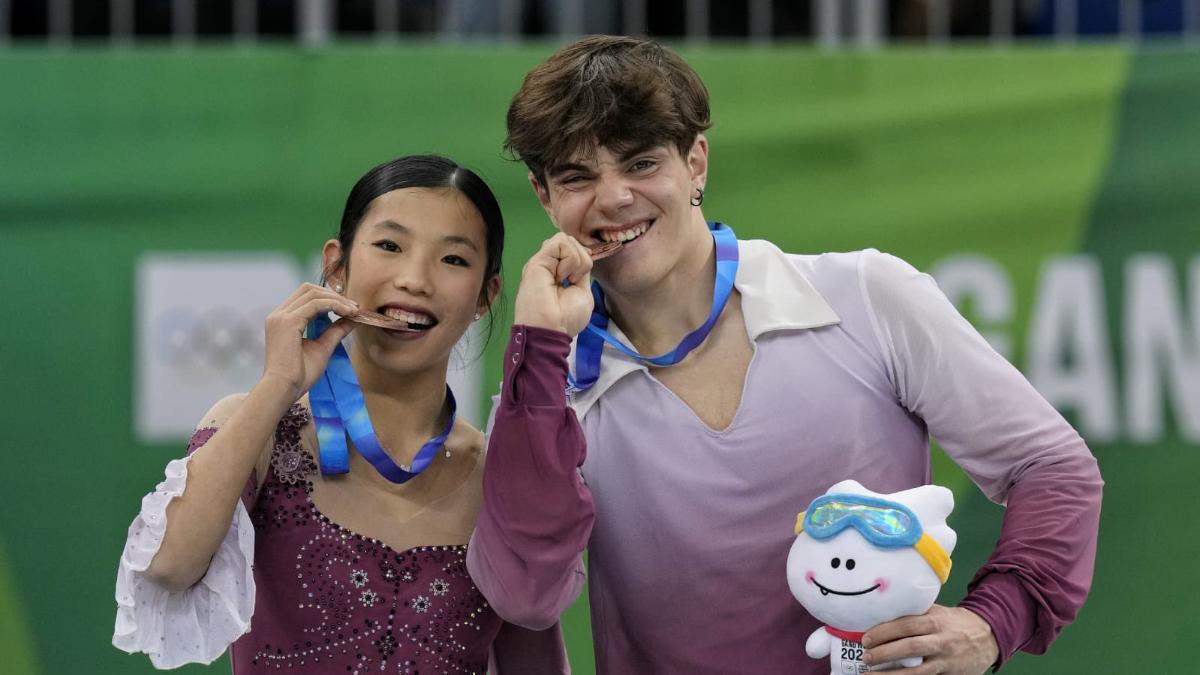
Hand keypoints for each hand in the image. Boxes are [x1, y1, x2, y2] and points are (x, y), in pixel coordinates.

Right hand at [260, 283, 358, 399]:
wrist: (283, 390)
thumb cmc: (300, 375)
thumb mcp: (323, 348)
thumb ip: (336, 331)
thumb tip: (354, 318)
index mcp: (282, 320)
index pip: (306, 297)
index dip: (330, 298)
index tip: (350, 309)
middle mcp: (278, 315)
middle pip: (308, 289)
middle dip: (334, 295)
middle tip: (354, 307)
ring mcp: (281, 317)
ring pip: (313, 293)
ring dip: (337, 299)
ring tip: (354, 311)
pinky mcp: (287, 322)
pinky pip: (315, 304)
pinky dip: (334, 305)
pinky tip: (348, 313)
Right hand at [513, 232, 594, 335]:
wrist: (550, 329)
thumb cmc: (566, 317)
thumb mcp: (582, 291)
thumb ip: (581, 272)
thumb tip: (584, 255)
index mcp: (557, 272)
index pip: (572, 250)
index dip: (583, 257)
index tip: (580, 277)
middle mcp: (548, 264)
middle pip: (571, 242)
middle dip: (581, 260)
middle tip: (572, 281)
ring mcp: (543, 261)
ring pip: (567, 240)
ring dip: (575, 262)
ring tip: (565, 280)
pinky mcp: (538, 259)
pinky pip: (561, 243)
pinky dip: (569, 260)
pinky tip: (560, 276)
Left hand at [862, 605, 997, 674]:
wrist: (989, 636)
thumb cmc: (955, 622)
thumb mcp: (938, 611)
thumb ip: (915, 613)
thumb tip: (883, 612)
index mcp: (935, 621)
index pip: (906, 625)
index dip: (884, 632)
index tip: (866, 638)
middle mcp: (941, 641)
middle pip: (910, 647)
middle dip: (885, 653)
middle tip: (866, 657)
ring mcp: (947, 661)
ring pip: (917, 671)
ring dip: (892, 674)